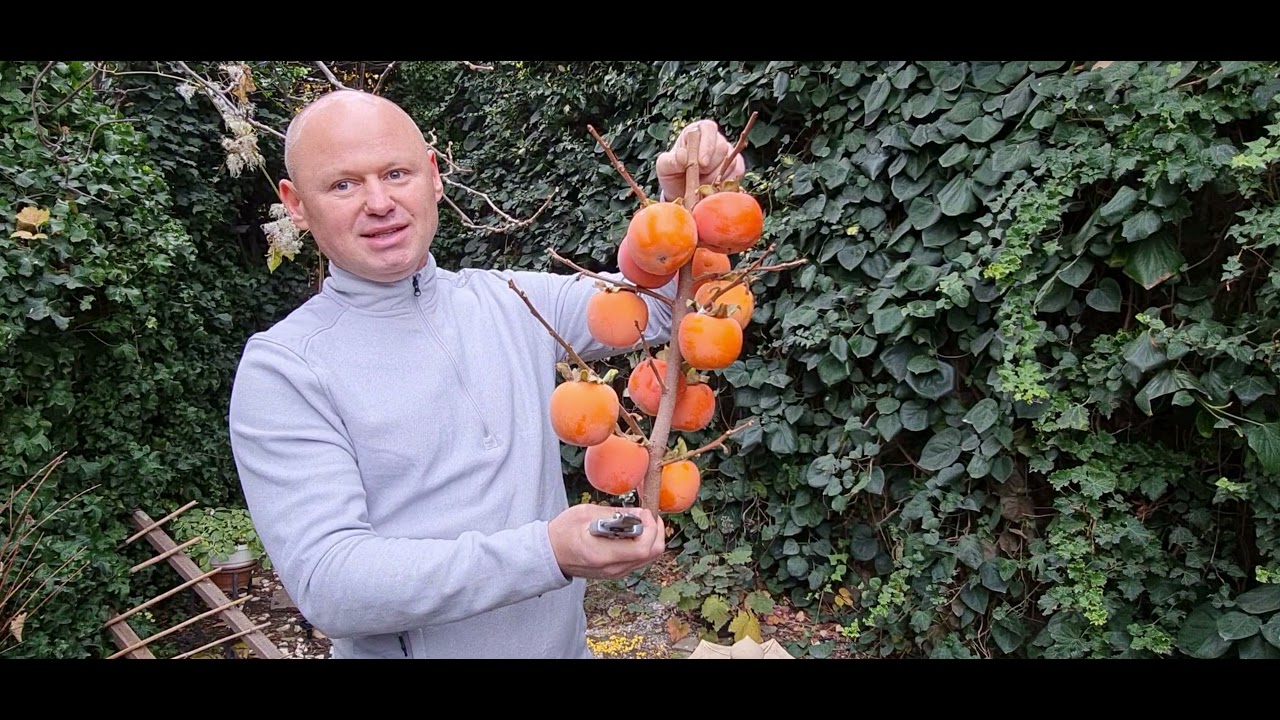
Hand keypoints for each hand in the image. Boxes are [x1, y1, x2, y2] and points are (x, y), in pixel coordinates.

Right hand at [548, 504, 665, 579]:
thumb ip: (615, 515)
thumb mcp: (586, 514)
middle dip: (656, 531)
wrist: (549, 554)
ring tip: (642, 520)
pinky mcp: (616, 571)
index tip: (644, 512)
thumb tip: (638, 513)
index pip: (642, 548)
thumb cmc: (563, 532)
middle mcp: (612, 568)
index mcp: (603, 554)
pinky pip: (639, 559)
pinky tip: (635, 530)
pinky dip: (643, 543)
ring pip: (648, 558)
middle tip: (649, 514)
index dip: (650, 528)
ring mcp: (615, 572)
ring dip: (651, 537)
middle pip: (651, 554)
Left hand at [656, 119, 745, 202]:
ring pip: (730, 162)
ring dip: (715, 177)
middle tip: (698, 177)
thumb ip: (670, 160)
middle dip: (709, 166)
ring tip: (701, 184)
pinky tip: (712, 188)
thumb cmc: (672, 173)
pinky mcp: (736, 167)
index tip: (701, 163)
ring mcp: (727, 153)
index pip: (708, 129)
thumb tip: (682, 155)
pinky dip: (725, 184)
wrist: (680, 192)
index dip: (706, 146)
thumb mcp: (664, 167)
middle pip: (721, 147)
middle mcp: (715, 139)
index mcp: (697, 131)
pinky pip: (737, 174)